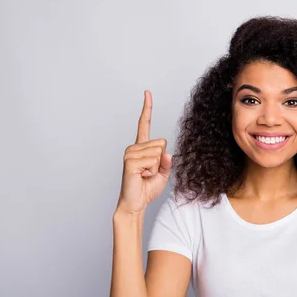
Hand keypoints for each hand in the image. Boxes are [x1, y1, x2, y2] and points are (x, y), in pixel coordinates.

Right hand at [116, 90, 172, 214]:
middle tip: (149, 172)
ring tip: (144, 175)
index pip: (145, 123)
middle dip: (161, 161)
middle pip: (162, 143)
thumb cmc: (147, 188)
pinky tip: (141, 176)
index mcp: (142, 146)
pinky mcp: (130, 161)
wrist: (136, 203)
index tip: (147, 93)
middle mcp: (134, 147)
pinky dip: (152, 172)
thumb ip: (167, 161)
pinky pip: (152, 161)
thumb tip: (167, 153)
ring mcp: (130, 153)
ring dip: (156, 168)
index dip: (147, 108)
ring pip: (158, 153)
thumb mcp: (163, 173)